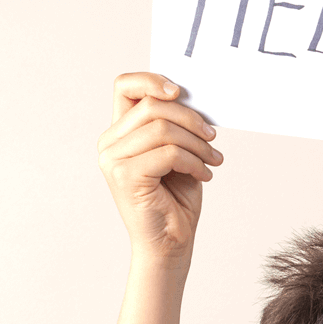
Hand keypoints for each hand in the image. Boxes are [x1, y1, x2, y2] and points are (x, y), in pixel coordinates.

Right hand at [97, 72, 222, 262]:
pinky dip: (194, 161)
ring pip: (162, 128)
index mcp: (119, 133)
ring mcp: (113, 160)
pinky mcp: (125, 175)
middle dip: (191, 119)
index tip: (180, 91)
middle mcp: (109, 144)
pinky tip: (204, 174)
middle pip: (152, 106)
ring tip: (211, 160)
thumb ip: (174, 124)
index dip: (152, 79)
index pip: (124, 86)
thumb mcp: (177, 152)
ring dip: (196, 143)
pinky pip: (168, 152)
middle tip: (212, 138)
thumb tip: (191, 97)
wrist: (170, 243)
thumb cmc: (175, 199)